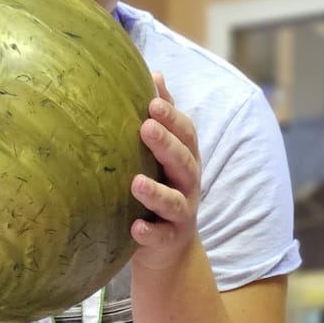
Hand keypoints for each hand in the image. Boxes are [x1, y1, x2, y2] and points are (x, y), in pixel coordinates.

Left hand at [131, 72, 200, 274]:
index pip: (186, 134)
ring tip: (135, 183)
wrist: (170, 250)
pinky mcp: (169, 240)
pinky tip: (135, 228)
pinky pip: (161, 236)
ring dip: (156, 192)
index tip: (152, 101)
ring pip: (173, 201)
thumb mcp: (165, 155)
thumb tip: (155, 73)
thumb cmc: (163, 190)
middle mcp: (188, 184)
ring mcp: (181, 214)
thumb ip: (163, 118)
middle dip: (166, 145)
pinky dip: (149, 233)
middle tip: (145, 127)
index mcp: (186, 159)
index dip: (172, 118)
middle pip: (183, 162)